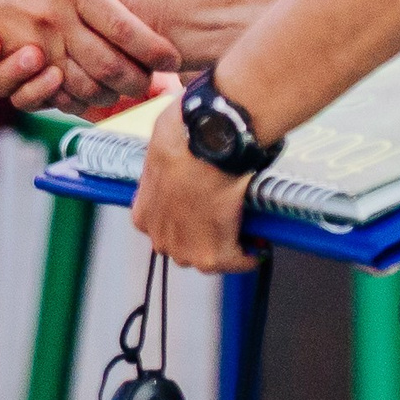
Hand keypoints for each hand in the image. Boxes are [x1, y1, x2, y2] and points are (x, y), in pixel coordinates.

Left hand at [132, 94, 259, 273]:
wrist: (208, 145)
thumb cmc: (185, 137)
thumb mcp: (160, 148)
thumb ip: (164, 165)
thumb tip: (176, 152)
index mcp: (143, 215)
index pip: (162, 227)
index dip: (183, 218)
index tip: (197, 212)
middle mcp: (160, 237)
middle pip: (182, 246)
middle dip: (199, 235)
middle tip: (220, 220)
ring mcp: (184, 250)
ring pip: (207, 256)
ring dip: (223, 246)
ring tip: (240, 232)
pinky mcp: (212, 255)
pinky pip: (236, 262)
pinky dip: (248, 256)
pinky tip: (256, 247)